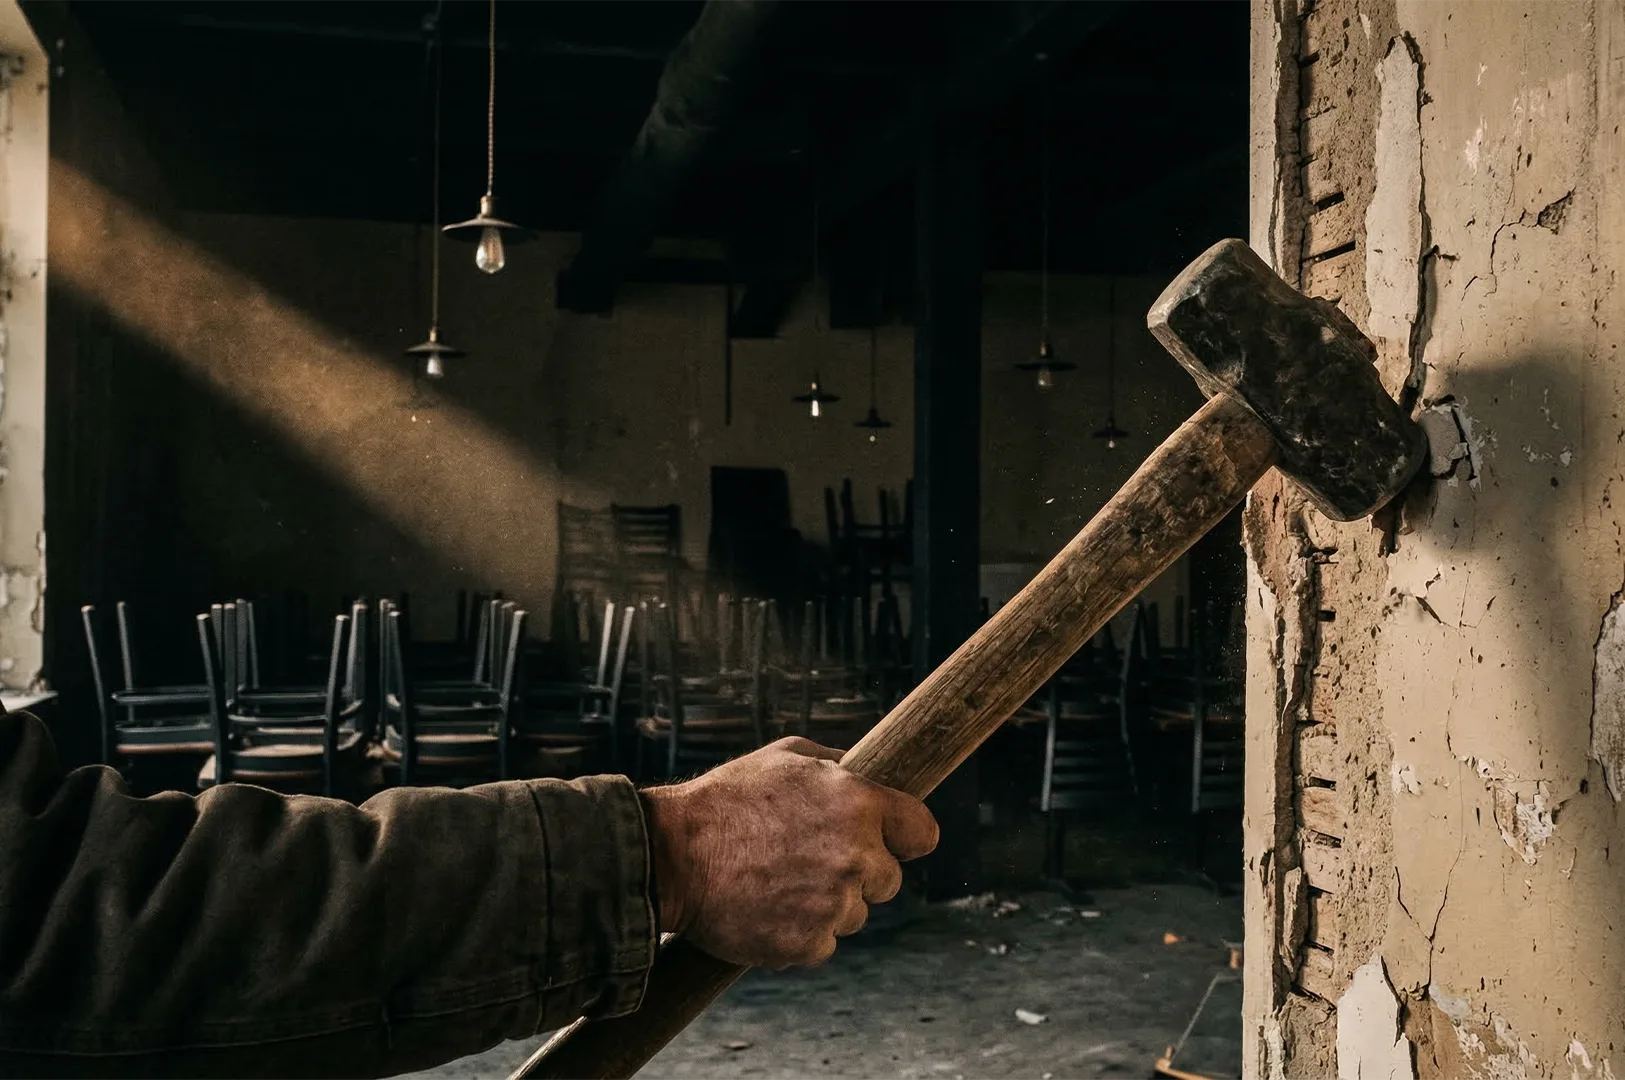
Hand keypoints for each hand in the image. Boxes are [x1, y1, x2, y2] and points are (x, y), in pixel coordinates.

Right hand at [639, 737, 937, 969]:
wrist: (671, 856)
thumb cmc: (726, 799)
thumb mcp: (786, 758)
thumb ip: (839, 766)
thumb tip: (871, 772)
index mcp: (859, 803)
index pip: (923, 832)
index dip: (905, 838)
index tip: (892, 842)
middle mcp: (856, 855)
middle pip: (890, 881)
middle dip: (859, 874)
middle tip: (809, 861)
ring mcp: (834, 904)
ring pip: (855, 915)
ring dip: (827, 905)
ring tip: (777, 882)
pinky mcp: (809, 944)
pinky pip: (823, 944)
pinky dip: (800, 933)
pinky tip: (766, 908)